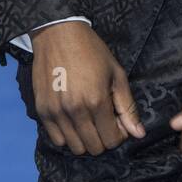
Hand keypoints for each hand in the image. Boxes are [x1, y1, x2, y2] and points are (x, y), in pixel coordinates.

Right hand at [30, 21, 145, 155]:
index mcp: (97, 101)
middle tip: (104, 120)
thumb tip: (139, 134)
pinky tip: (72, 120)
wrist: (58, 34)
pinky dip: (67, 136)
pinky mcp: (42, 111)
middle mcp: (75, 111)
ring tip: (88, 120)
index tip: (117, 121)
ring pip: (75, 147)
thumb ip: (127, 106)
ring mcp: (56, 113)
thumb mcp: (116, 74)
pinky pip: (57, 140)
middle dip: (103, 138)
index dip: (119, 134)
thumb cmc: (92, 51)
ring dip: (85, 139)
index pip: (112, 140)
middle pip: (94, 148)